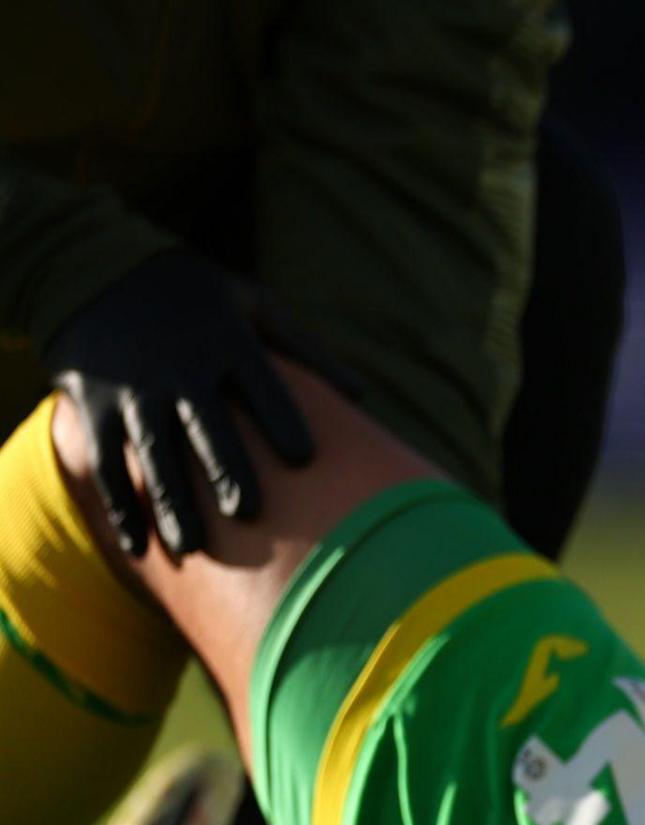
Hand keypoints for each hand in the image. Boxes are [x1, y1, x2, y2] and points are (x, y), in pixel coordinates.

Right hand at [44, 251, 313, 556]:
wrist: (92, 268)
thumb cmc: (194, 294)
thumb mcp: (250, 303)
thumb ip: (305, 349)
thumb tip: (362, 398)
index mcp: (224, 341)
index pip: (260, 385)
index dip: (281, 420)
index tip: (304, 459)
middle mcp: (178, 368)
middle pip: (205, 424)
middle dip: (224, 467)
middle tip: (247, 511)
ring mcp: (132, 389)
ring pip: (152, 452)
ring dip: (170, 500)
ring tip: (193, 544)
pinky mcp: (94, 406)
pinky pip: (106, 462)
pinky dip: (120, 506)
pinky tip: (139, 547)